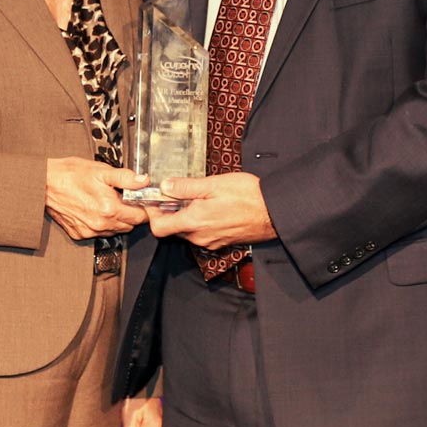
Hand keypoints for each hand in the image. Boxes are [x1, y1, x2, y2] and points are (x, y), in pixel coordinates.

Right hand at [45, 158, 148, 239]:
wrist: (45, 182)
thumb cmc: (71, 174)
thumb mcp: (102, 171)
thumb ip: (126, 178)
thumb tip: (144, 181)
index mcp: (109, 209)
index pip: (140, 218)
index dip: (143, 208)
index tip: (140, 200)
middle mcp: (100, 225)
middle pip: (129, 226)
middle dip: (131, 214)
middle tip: (125, 198)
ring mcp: (89, 231)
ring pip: (115, 231)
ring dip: (117, 220)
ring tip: (109, 202)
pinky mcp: (79, 233)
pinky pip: (98, 233)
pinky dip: (102, 224)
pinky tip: (96, 209)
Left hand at [146, 171, 275, 247]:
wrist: (275, 212)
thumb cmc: (249, 196)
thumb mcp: (214, 184)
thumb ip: (186, 187)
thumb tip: (165, 186)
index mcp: (195, 221)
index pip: (159, 228)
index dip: (152, 214)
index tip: (154, 199)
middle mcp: (200, 236)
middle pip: (172, 229)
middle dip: (168, 212)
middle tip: (173, 192)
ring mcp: (211, 241)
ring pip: (186, 231)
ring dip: (184, 216)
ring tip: (194, 197)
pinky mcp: (220, 242)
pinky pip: (201, 234)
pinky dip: (198, 221)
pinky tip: (209, 206)